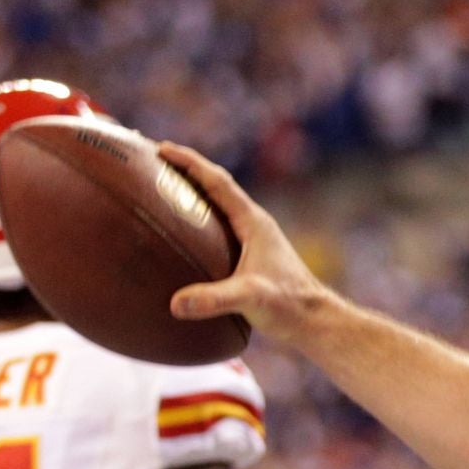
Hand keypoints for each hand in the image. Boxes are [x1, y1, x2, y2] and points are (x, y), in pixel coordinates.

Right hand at [159, 144, 336, 349]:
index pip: (218, 182)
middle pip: (215, 187)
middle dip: (185, 170)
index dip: (189, 162)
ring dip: (191, 194)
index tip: (160, 148)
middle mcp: (253, 225)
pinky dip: (196, 222)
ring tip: (159, 189)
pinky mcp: (250, 257)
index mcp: (253, 222)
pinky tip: (178, 235)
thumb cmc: (290, 305)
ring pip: (217, 207)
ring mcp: (252, 240)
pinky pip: (217, 229)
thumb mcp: (251, 299)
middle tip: (153, 159)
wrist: (315, 321)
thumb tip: (176, 303)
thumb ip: (215, 299)